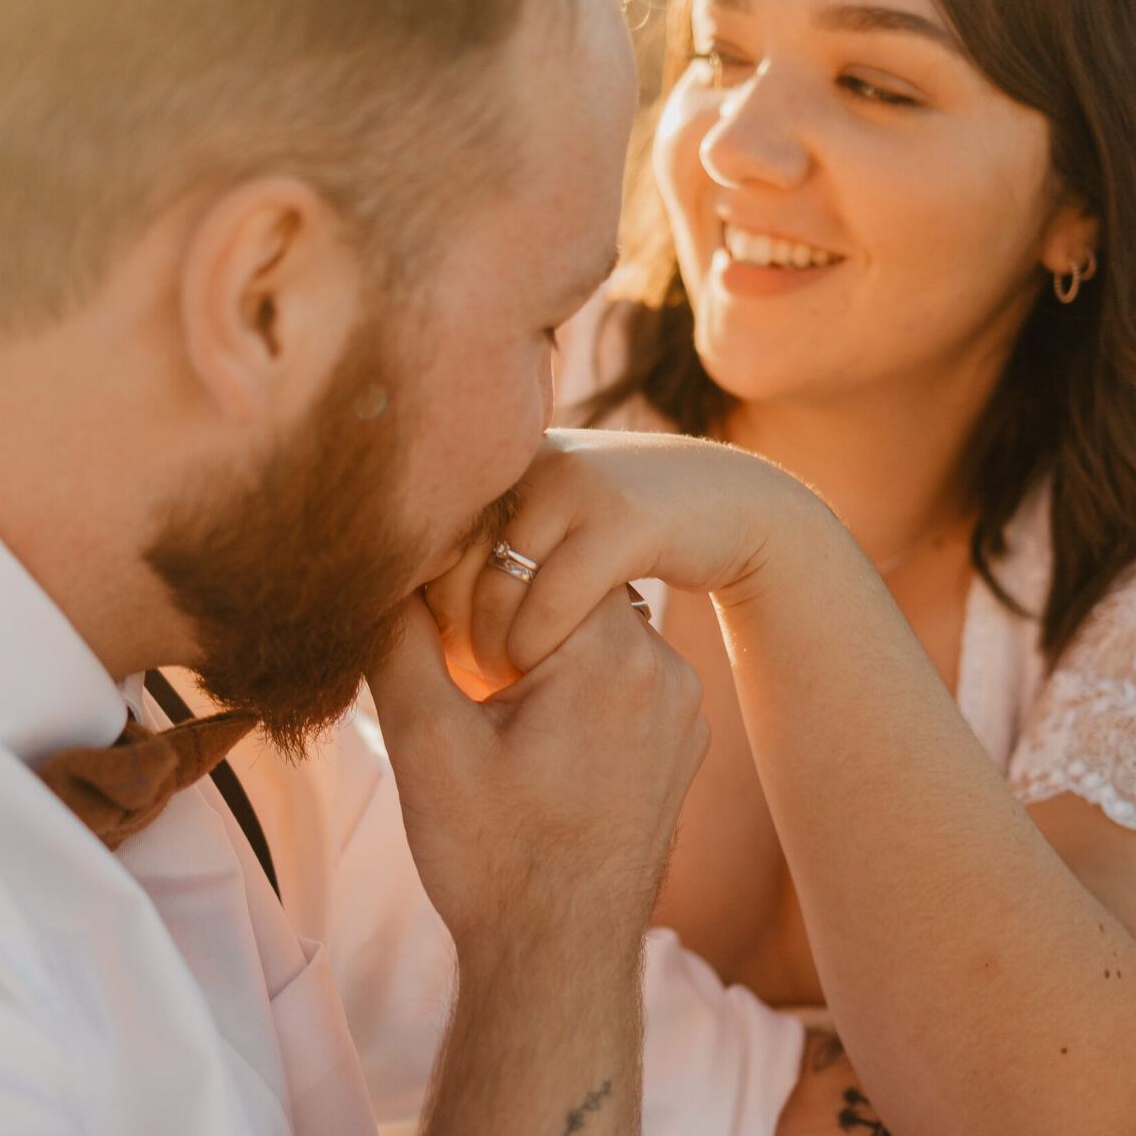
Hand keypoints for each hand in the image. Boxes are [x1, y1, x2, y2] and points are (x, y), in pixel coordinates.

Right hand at [367, 587, 708, 962]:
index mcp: (611, 653)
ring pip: (595, 634)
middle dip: (508, 621)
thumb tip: (381, 567)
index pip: (535, 558)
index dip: (475, 589)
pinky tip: (538, 749)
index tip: (452, 652)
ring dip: (542, 656)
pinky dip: (576, 692)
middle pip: (569, 592)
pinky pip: (622, 680)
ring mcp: (683, 708)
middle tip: (470, 686)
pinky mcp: (681, 743)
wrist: (559, 957)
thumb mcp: (424, 741)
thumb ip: (399, 637)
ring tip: (501, 721)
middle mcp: (665, 668)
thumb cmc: (493, 857)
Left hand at [424, 429, 810, 695]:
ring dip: (490, 646)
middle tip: (463, 674)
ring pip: (494, 585)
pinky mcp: (620, 519)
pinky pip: (553, 598)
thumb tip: (404, 596)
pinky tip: (537, 668)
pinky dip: (536, 643)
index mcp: (499, 457)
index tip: (432, 648)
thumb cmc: (623, 530)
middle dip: (449, 629)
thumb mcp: (550, 518)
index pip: (424, 537)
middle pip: (449, 563)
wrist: (731, 501)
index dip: (419, 601)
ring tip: (500, 678)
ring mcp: (574, 484)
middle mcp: (526, 459)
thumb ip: (489, 536)